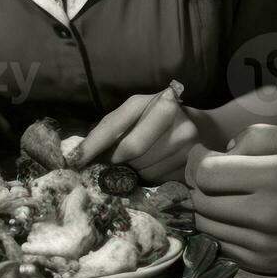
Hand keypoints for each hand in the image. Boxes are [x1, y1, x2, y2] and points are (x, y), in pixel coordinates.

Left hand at [76, 82, 201, 181]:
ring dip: (133, 171)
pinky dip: (149, 177)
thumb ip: (110, 129)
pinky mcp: (194, 160)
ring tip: (137, 163)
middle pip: (129, 150)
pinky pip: (159, 179)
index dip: (94, 144)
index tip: (75, 160)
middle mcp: (171, 113)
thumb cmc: (156, 121)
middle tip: (110, 164)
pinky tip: (153, 168)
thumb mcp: (134, 115)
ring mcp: (186, 137)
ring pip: (144, 168)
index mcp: (150, 98)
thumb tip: (80, 154)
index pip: (116, 124)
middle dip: (115, 160)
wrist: (202, 128)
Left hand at [187, 123, 276, 273]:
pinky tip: (232, 218)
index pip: (207, 173)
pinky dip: (219, 231)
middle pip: (202, 201)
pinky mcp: (265, 264)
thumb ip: (249, 138)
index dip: (197, 161)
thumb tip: (216, 156)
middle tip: (210, 176)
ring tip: (220, 196)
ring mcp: (265, 245)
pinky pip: (222, 247)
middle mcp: (267, 215)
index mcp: (274, 177)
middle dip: (198, 185)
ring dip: (206, 209)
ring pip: (207, 226)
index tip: (203, 155)